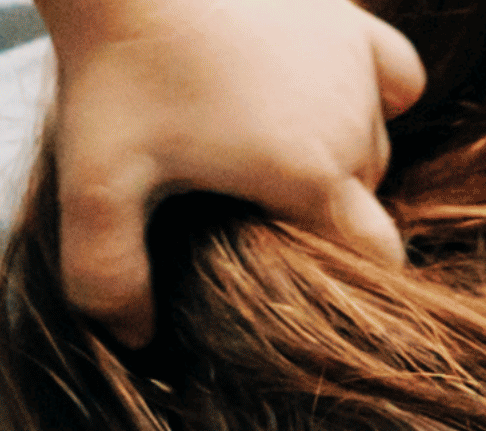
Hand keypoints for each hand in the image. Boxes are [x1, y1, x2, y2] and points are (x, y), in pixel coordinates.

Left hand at [39, 0, 422, 334]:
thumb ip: (109, 277)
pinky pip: (391, 78)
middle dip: (318, 223)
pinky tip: (315, 101)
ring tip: (252, 155)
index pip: (375, 261)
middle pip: (365, 204)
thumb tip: (136, 342)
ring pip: (372, 144)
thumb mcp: (94, 186)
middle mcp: (353, 123)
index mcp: (310, 177)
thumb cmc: (116, 69)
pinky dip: (365, 99)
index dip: (342, 285)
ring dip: (332, 162)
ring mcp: (356, 65)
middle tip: (239, 218)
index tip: (286, 282)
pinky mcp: (348, 19)